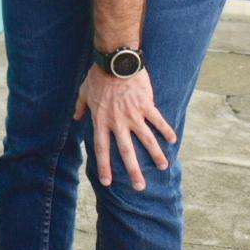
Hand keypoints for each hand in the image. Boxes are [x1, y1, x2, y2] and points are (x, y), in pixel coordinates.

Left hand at [74, 65, 176, 190]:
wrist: (115, 61)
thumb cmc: (97, 76)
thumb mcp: (83, 92)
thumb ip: (80, 107)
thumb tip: (75, 117)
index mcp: (101, 120)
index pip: (102, 149)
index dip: (104, 166)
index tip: (107, 182)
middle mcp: (118, 122)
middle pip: (126, 151)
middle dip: (133, 171)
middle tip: (140, 187)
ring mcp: (133, 114)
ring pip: (146, 140)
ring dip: (156, 155)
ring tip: (163, 166)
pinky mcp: (146, 105)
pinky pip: (158, 121)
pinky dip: (166, 130)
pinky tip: (173, 140)